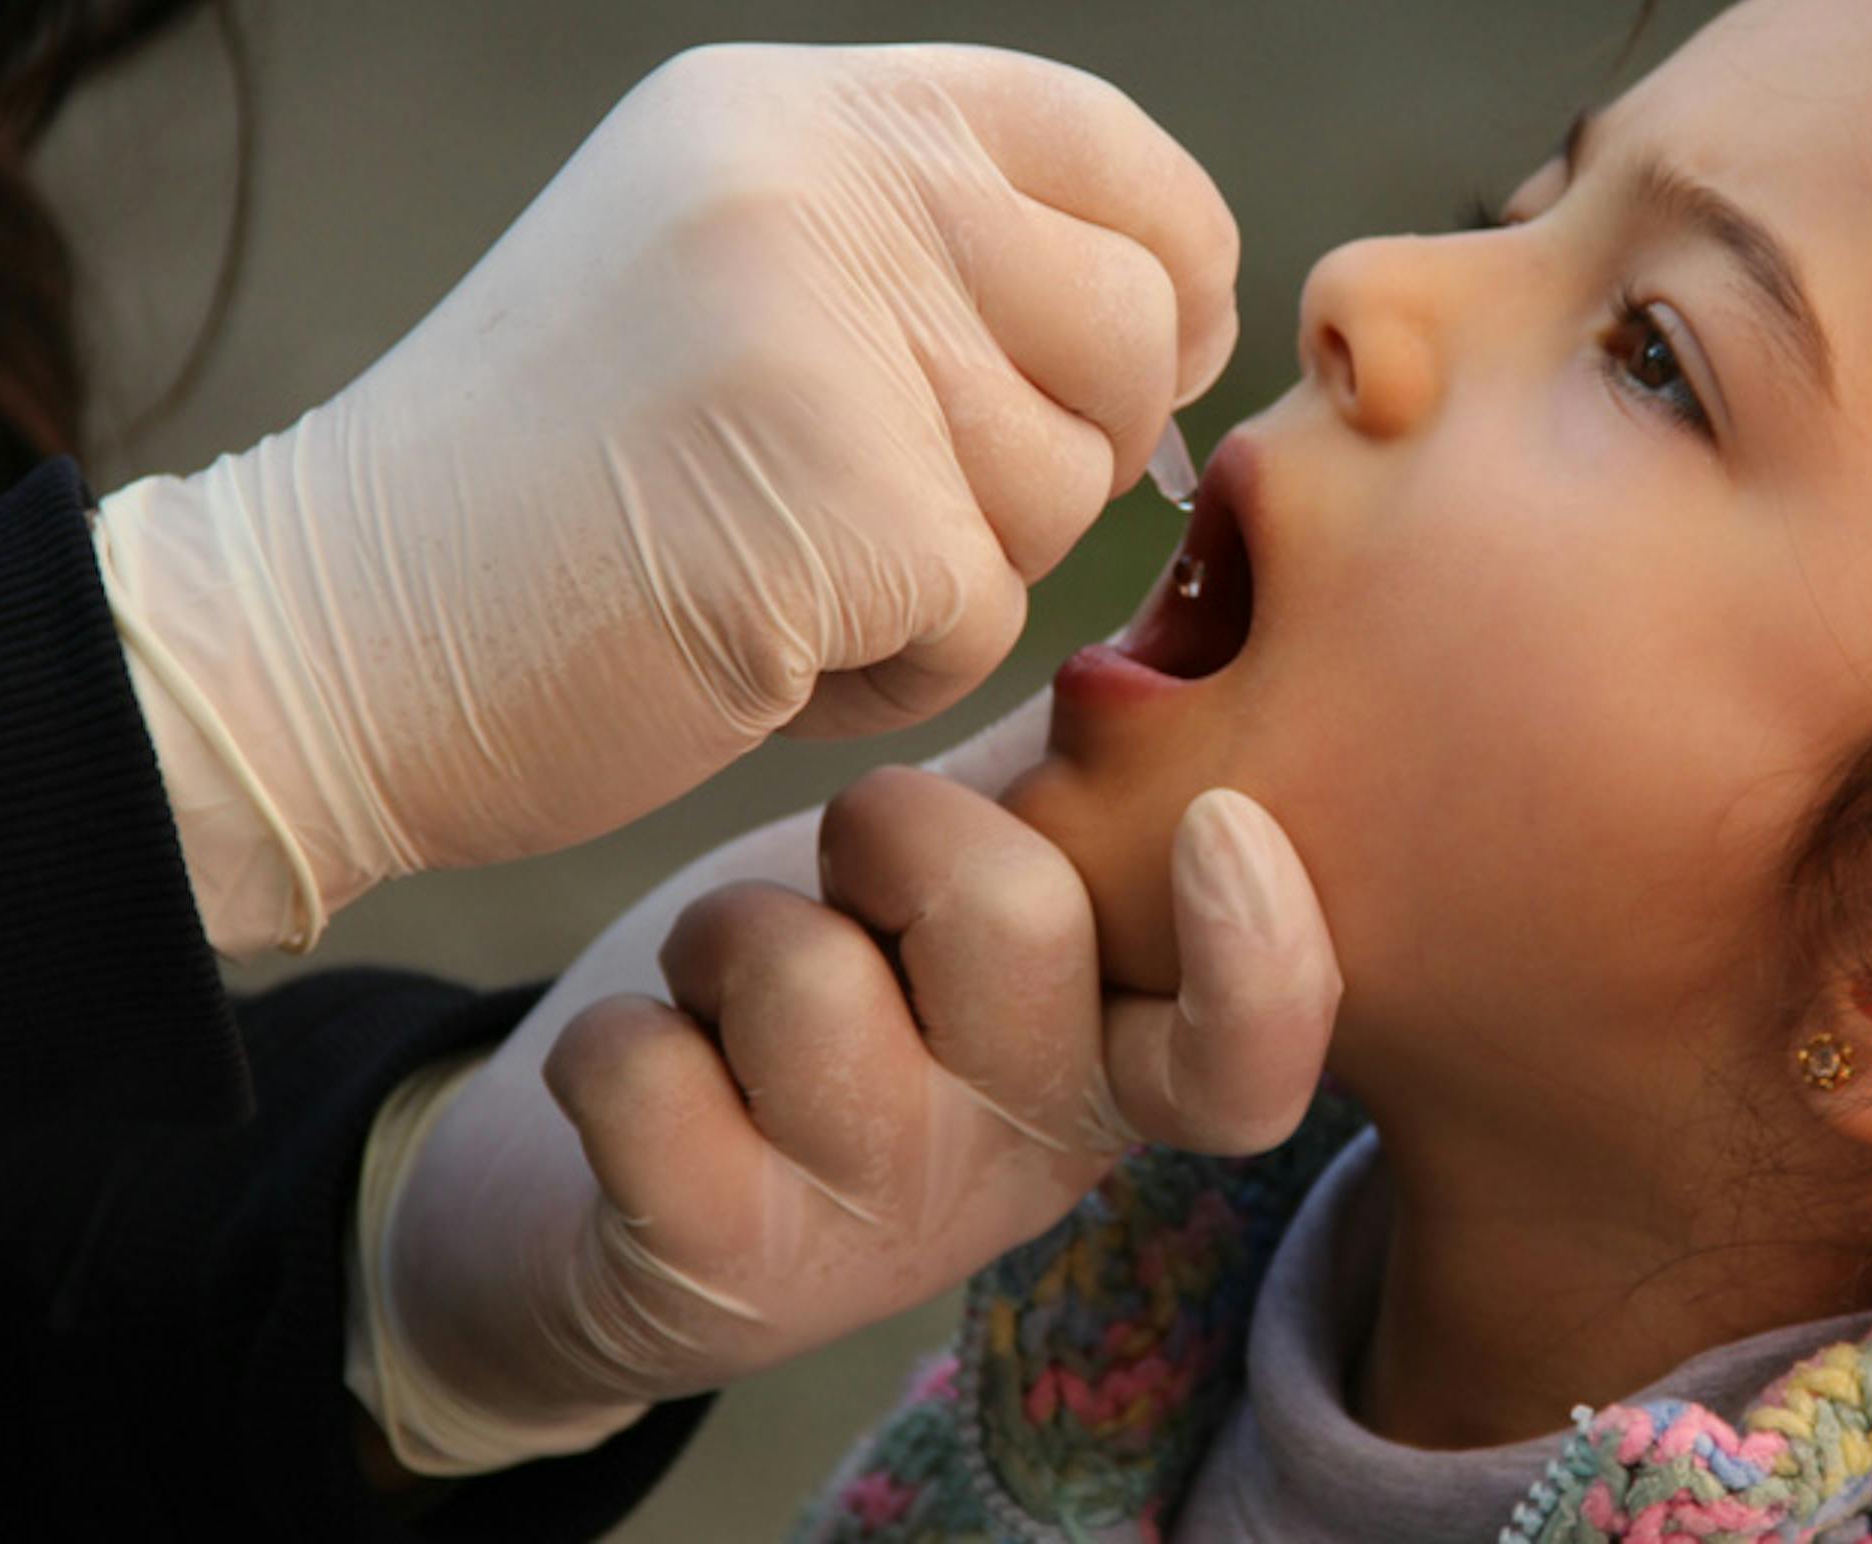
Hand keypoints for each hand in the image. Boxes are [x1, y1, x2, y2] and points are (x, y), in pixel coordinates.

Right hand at [91, 43, 1238, 954]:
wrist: (330, 637)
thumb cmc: (555, 485)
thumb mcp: (728, 268)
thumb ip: (926, 244)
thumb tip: (1182, 310)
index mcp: (792, 106)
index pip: (1101, 143)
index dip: (1169, 265)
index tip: (1150, 361)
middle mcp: (815, 175)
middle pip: (1130, 322)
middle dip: (1062, 451)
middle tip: (897, 505)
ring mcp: (824, 326)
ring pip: (1070, 483)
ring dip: (960, 571)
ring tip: (783, 565)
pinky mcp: (839, 499)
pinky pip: (990, 615)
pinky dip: (897, 671)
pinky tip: (754, 644)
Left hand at [353, 749, 1339, 1474]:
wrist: (618, 1217)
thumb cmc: (837, 985)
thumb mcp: (977, 883)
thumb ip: (1083, 771)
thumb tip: (1172, 604)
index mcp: (1121, 1054)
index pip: (1253, 1055)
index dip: (1262, 952)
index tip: (1217, 820)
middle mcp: (1029, 1154)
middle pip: (1012, 911)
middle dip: (888, 827)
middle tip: (849, 881)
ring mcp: (881, 1223)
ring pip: (800, 970)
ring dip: (723, 935)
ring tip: (729, 993)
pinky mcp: (719, 1268)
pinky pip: (638, 1064)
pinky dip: (609, 1039)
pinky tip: (649, 1079)